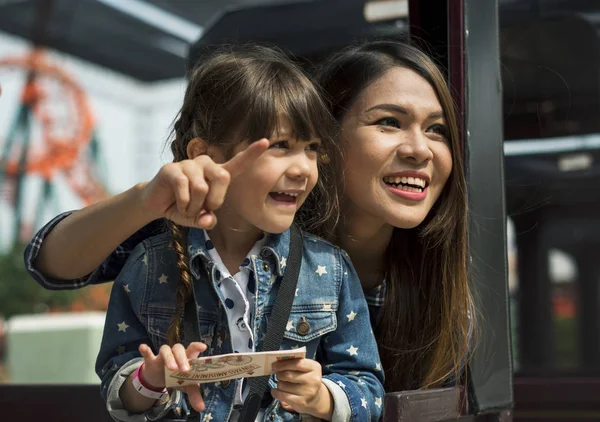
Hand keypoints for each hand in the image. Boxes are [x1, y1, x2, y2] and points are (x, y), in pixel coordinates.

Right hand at [138, 342, 206, 410]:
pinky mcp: (151, 360)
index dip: (197, 346)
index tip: (203, 347)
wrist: (158, 378)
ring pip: (165, 350)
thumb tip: (201, 408)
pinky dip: (146, 351)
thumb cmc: (177, 378)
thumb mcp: (186, 386)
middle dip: (182, 358)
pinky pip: (148, 354)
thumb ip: (194, 395)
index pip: (192, 348)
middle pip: (179, 349)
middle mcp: (175, 354)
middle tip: (185, 370)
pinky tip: (143, 347)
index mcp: (186, 357)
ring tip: (171, 368)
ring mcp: (162, 356)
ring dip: (169, 358)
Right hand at [139, 139, 269, 228]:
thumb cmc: (182, 207)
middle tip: (203, 208)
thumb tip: (209, 220)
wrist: (155, 204)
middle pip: (223, 177)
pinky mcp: (171, 168)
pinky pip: (184, 189)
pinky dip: (183, 204)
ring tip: (186, 207)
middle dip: (215, 200)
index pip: (237, 163)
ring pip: (202, 188)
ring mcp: (188, 164)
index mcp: (216, 173)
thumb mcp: (198, 218)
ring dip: (194, 207)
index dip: (251, 153)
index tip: (266, 142)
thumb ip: (206, 220)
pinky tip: (177, 204)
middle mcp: (205, 163)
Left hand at [271, 358, 332, 419]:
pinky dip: (275, 392)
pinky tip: (275, 391)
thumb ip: (294, 363)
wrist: (315, 398)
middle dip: (279, 374)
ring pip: (283, 385)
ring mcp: (308, 392)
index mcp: (314, 367)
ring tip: (282, 383)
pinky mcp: (301, 402)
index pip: (297, 363)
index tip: (274, 365)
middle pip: (288, 375)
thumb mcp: (305, 369)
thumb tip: (277, 363)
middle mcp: (313, 380)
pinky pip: (282, 395)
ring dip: (279, 383)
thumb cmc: (306, 379)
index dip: (283, 364)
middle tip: (278, 374)